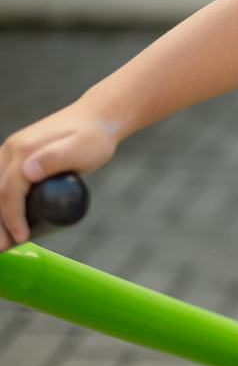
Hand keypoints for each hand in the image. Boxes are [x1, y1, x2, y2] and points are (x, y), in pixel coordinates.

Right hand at [0, 107, 117, 249]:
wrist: (99, 118)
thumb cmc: (95, 137)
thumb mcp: (82, 148)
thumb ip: (58, 157)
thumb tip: (27, 171)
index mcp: (24, 150)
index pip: (8, 190)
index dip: (12, 217)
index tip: (22, 237)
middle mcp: (12, 149)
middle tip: (5, 247)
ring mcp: (12, 151)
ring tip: (2, 238)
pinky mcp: (16, 155)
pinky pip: (0, 180)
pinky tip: (2, 217)